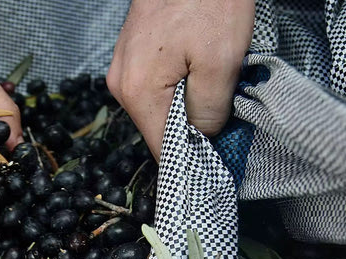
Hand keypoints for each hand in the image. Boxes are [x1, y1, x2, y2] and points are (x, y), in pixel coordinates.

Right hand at [107, 0, 253, 159]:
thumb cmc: (209, 1)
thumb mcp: (221, 62)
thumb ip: (209, 111)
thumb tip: (202, 137)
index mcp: (138, 91)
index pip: (162, 149)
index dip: (191, 156)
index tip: (217, 155)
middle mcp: (121, 83)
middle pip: (160, 129)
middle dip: (192, 127)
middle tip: (224, 108)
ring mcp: (123, 66)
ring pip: (160, 106)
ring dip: (188, 103)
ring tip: (213, 79)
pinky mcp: (133, 53)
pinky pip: (157, 85)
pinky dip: (181, 84)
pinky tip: (200, 65)